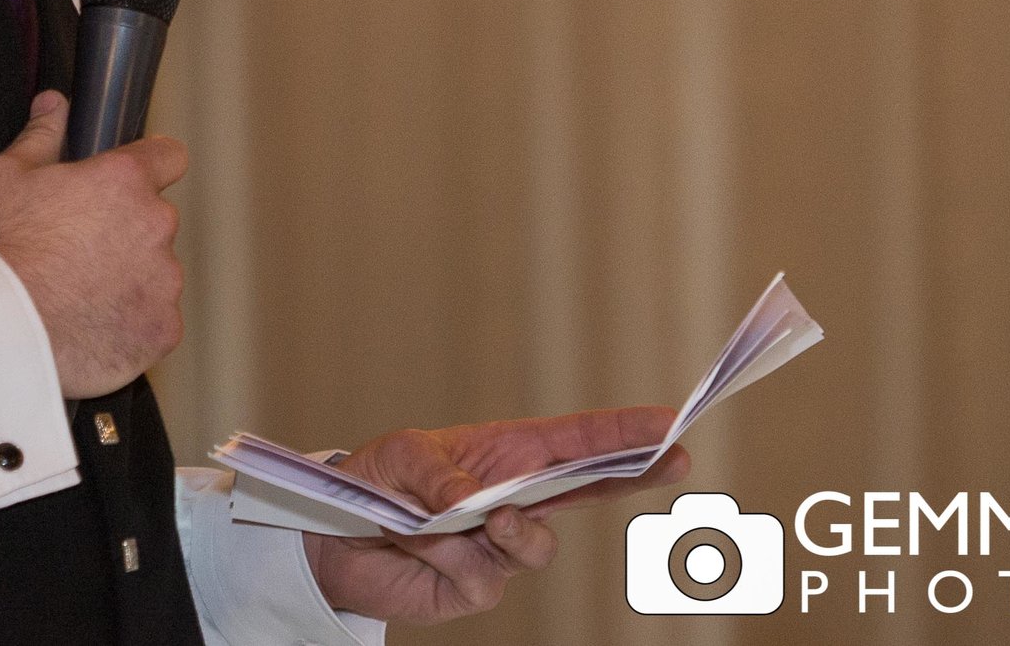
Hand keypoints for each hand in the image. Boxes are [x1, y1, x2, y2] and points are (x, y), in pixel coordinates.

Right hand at [0, 90, 186, 398]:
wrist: (2, 329)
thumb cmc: (3, 252)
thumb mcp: (6, 177)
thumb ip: (40, 135)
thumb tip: (53, 105)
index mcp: (124, 181)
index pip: (169, 157)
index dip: (152, 166)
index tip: (136, 181)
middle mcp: (155, 225)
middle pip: (154, 221)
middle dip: (127, 232)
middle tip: (81, 251)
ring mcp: (164, 280)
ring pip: (156, 272)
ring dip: (130, 279)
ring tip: (80, 294)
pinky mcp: (163, 328)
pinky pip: (155, 320)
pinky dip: (131, 323)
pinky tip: (92, 325)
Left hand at [301, 406, 689, 625]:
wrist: (335, 540)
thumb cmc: (377, 481)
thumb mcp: (402, 457)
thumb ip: (440, 475)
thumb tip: (478, 503)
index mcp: (510, 453)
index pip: (578, 441)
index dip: (625, 432)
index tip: (670, 422)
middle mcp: (519, 498)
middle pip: (593, 488)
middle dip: (636, 472)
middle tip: (674, 458)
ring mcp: (503, 546)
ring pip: (537, 545)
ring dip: (500, 530)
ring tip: (450, 520)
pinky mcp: (479, 586)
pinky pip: (482, 576)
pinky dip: (446, 555)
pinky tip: (416, 543)